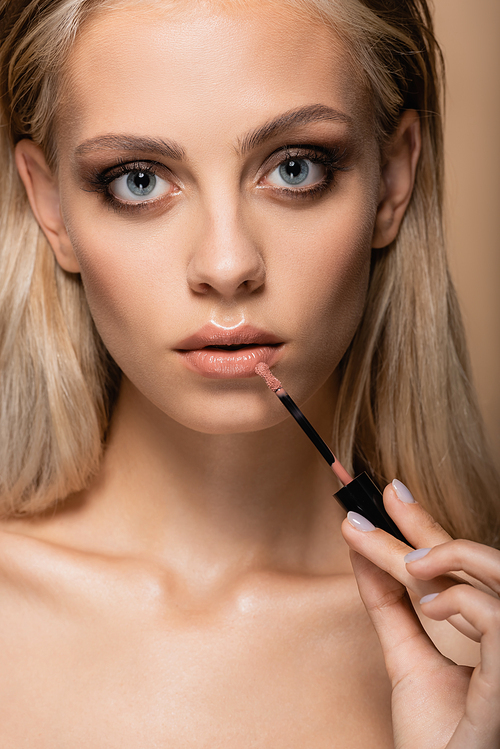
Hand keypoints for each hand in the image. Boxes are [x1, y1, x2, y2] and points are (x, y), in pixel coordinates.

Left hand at [341, 480, 499, 748]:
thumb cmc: (434, 736)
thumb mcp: (405, 658)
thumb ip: (387, 606)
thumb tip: (359, 552)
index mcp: (487, 632)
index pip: (462, 567)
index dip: (427, 524)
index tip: (391, 492)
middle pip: (480, 562)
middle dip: (429, 527)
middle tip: (386, 504)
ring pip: (498, 576)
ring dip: (451, 556)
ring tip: (410, 566)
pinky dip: (464, 602)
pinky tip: (432, 607)